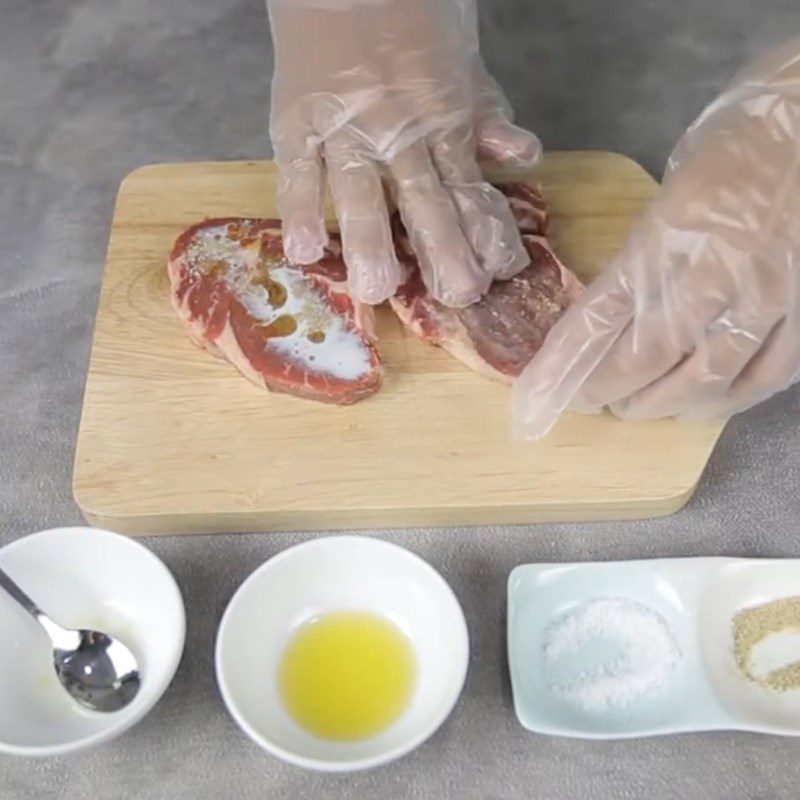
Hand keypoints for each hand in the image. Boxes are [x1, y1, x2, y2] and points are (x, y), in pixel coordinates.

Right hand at [267, 0, 540, 306]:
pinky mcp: (296, 120)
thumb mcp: (465, 65)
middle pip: (424, 197)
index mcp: (442, 119)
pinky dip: (299, 208)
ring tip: (376, 289)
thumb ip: (488, 117)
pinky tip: (304, 253)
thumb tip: (523, 158)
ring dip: (370, 239)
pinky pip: (296, 170)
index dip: (486, 230)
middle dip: (442, 248)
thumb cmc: (413, 18)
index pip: (467, 186)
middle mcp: (398, 131)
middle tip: (455, 295)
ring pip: (361, 189)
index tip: (501, 272)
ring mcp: (344, 128)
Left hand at [513, 37, 799, 437]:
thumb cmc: (741, 140)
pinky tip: (705, 406)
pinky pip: (768, 373)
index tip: (540, 391)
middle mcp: (713, 272)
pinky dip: (729, 399)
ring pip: (705, 377)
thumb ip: (645, 253)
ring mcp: (766, 295)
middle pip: (647, 356)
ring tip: (634, 410)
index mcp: (668, 233)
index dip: (567, 362)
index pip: (602, 315)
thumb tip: (618, 307)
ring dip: (661, 405)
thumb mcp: (672, 189)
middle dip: (608, 390)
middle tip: (589, 401)